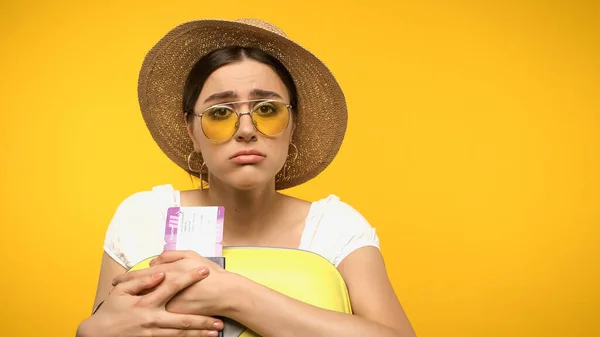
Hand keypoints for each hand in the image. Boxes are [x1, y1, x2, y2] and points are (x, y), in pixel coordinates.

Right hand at [77, 267, 223, 336]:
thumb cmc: (110, 311)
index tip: (205, 271)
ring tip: (215, 331)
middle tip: (219, 319)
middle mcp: (152, 319)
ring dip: (199, 333)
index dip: (189, 278)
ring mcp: (152, 333)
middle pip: (183, 320)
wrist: (97, 335)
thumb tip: (160, 273)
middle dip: (203, 319)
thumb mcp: (121, 291)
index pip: (172, 287)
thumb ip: (141, 281)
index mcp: (145, 303)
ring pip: (180, 334)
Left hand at [112, 250, 236, 316]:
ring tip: (122, 308)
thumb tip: (154, 261)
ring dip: (133, 307)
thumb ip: (170, 256)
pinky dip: (149, 315)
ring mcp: (169, 306)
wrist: (226, 294)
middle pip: (139, 293)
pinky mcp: (175, 318)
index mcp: (168, 274)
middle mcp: (165, 291)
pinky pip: (158, 316)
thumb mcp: (191, 256)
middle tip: (113, 295)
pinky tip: (142, 316)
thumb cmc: (210, 274)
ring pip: (146, 307)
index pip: (141, 276)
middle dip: (124, 294)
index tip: (116, 281)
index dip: (127, 278)